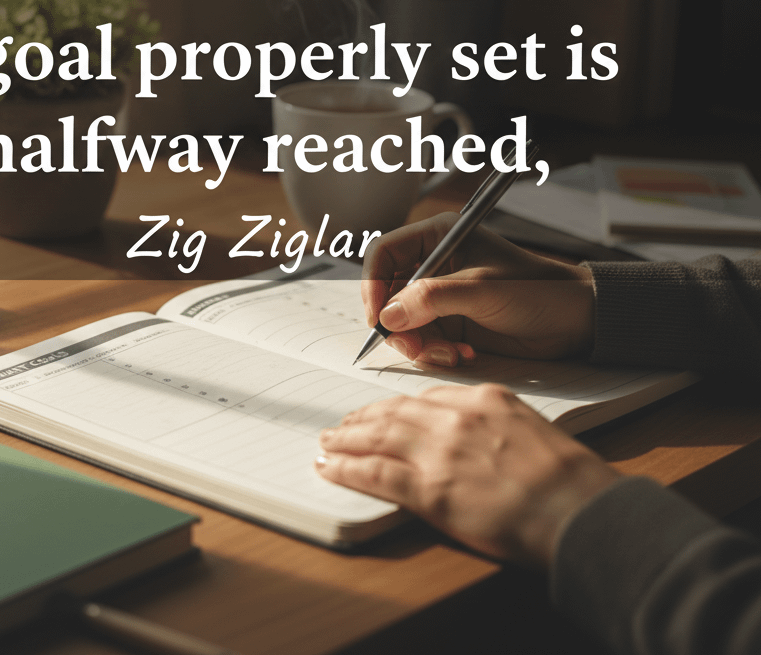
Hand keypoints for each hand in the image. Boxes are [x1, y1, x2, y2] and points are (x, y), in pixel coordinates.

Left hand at [316, 385, 619, 566]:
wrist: (582, 512)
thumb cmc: (571, 482)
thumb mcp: (533, 431)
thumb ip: (495, 426)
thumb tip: (473, 439)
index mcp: (484, 399)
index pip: (425, 397)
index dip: (395, 407)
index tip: (381, 412)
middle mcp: (456, 418)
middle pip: (394, 412)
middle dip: (363, 418)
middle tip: (342, 424)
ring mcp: (440, 452)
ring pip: (377, 436)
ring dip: (346, 439)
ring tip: (328, 441)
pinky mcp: (431, 489)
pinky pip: (375, 473)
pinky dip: (346, 469)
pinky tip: (330, 467)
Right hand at [362, 213, 595, 367]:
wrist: (573, 321)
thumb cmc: (535, 290)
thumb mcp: (481, 290)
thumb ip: (432, 299)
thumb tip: (388, 317)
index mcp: (437, 237)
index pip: (384, 254)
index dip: (373, 285)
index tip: (378, 317)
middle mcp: (432, 265)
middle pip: (386, 293)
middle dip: (397, 324)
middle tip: (414, 346)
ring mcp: (439, 296)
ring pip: (402, 323)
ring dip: (419, 344)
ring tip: (450, 353)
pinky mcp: (449, 324)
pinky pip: (422, 341)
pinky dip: (435, 353)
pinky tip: (462, 354)